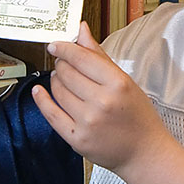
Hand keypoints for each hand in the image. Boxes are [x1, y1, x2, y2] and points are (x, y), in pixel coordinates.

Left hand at [32, 21, 174, 175]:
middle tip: (63, 64)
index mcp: (117, 83)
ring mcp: (88, 121)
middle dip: (61, 64)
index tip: (56, 45)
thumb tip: (82, 30)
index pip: (81, 57)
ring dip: (55, 81)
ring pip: (58, 90)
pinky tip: (39, 91)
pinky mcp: (77, 138)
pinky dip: (41, 100)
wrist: (144, 152)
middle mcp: (102, 102)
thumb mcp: (125, 81)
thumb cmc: (138, 116)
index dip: (64, 48)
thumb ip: (99, 56)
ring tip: (62, 80)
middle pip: (67, 72)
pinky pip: (51, 114)